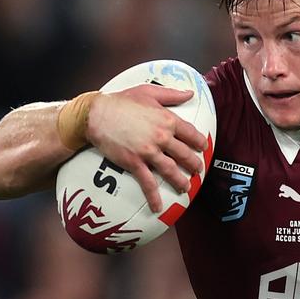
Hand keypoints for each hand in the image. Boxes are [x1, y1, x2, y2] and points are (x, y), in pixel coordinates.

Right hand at [85, 84, 207, 211]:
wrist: (95, 114)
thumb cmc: (121, 101)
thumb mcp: (149, 91)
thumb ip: (172, 94)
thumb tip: (190, 93)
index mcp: (167, 119)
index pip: (191, 133)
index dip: (199, 142)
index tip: (203, 148)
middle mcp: (161, 137)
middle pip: (184, 155)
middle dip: (194, 164)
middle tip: (198, 170)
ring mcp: (148, 151)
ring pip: (171, 170)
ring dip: (180, 181)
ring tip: (186, 187)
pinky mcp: (134, 162)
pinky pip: (147, 182)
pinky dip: (154, 196)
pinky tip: (158, 207)